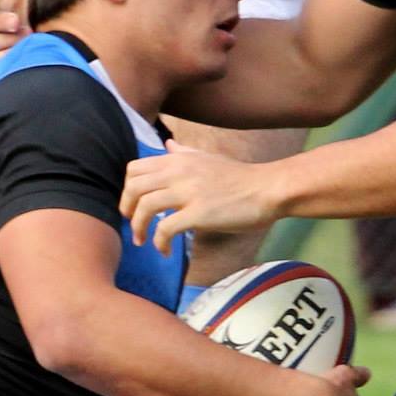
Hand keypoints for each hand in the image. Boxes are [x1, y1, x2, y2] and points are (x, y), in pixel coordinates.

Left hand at [121, 140, 283, 255]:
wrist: (268, 188)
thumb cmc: (240, 176)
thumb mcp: (208, 157)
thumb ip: (184, 152)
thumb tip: (168, 144)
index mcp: (179, 158)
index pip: (134, 169)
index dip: (127, 190)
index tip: (133, 206)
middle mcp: (179, 171)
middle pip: (134, 187)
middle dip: (127, 209)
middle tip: (133, 225)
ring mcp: (189, 192)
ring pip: (145, 207)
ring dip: (139, 228)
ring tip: (144, 241)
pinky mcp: (199, 213)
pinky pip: (166, 229)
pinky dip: (159, 242)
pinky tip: (165, 251)